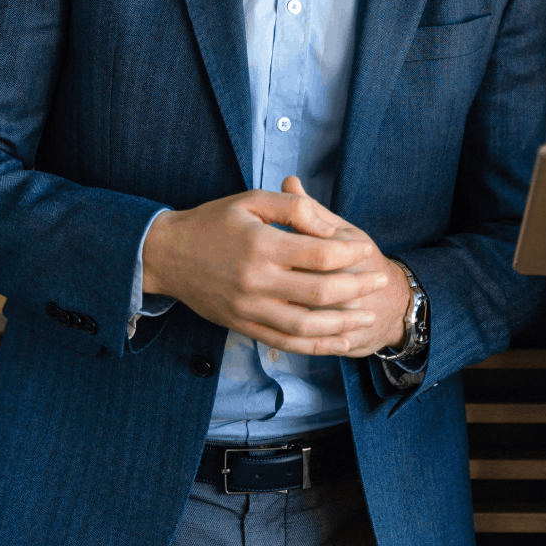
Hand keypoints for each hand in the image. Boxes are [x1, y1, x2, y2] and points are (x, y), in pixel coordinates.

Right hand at [141, 177, 409, 356]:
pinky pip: (284, 342)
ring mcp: (249, 309)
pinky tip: (338, 340)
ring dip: (342, 324)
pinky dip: (315, 346)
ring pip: (306, 326)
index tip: (366, 249)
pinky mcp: (242, 325)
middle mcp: (257, 282)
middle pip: (320, 292)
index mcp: (262, 246)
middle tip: (379, 281)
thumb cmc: (214, 221)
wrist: (166, 255)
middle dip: (357, 288)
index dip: (350, 253)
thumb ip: (293, 207)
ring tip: (367, 316)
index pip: (320, 255)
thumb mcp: (251, 199)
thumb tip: (328, 226)